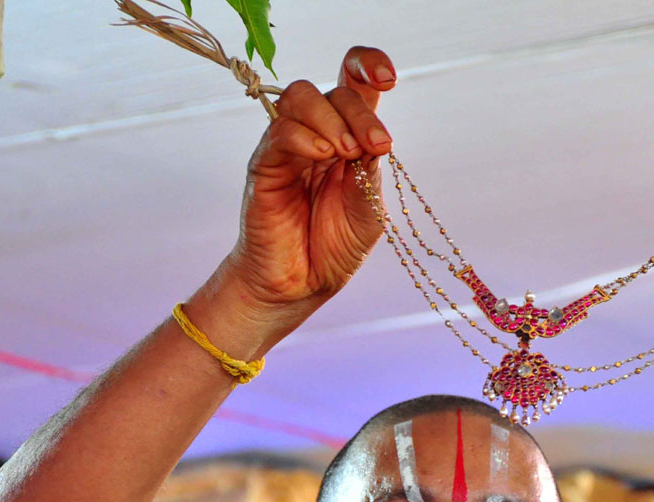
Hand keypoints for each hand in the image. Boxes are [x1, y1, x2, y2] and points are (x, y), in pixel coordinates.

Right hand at [224, 47, 396, 319]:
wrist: (303, 284)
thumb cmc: (335, 246)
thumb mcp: (369, 208)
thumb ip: (370, 171)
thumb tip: (367, 139)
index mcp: (348, 137)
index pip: (354, 81)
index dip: (368, 65)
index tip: (389, 78)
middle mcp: (317, 134)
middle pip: (333, 90)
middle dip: (361, 113)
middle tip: (376, 147)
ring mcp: (288, 146)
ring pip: (301, 97)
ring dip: (332, 120)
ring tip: (346, 154)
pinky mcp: (264, 164)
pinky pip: (279, 131)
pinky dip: (305, 135)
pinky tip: (323, 156)